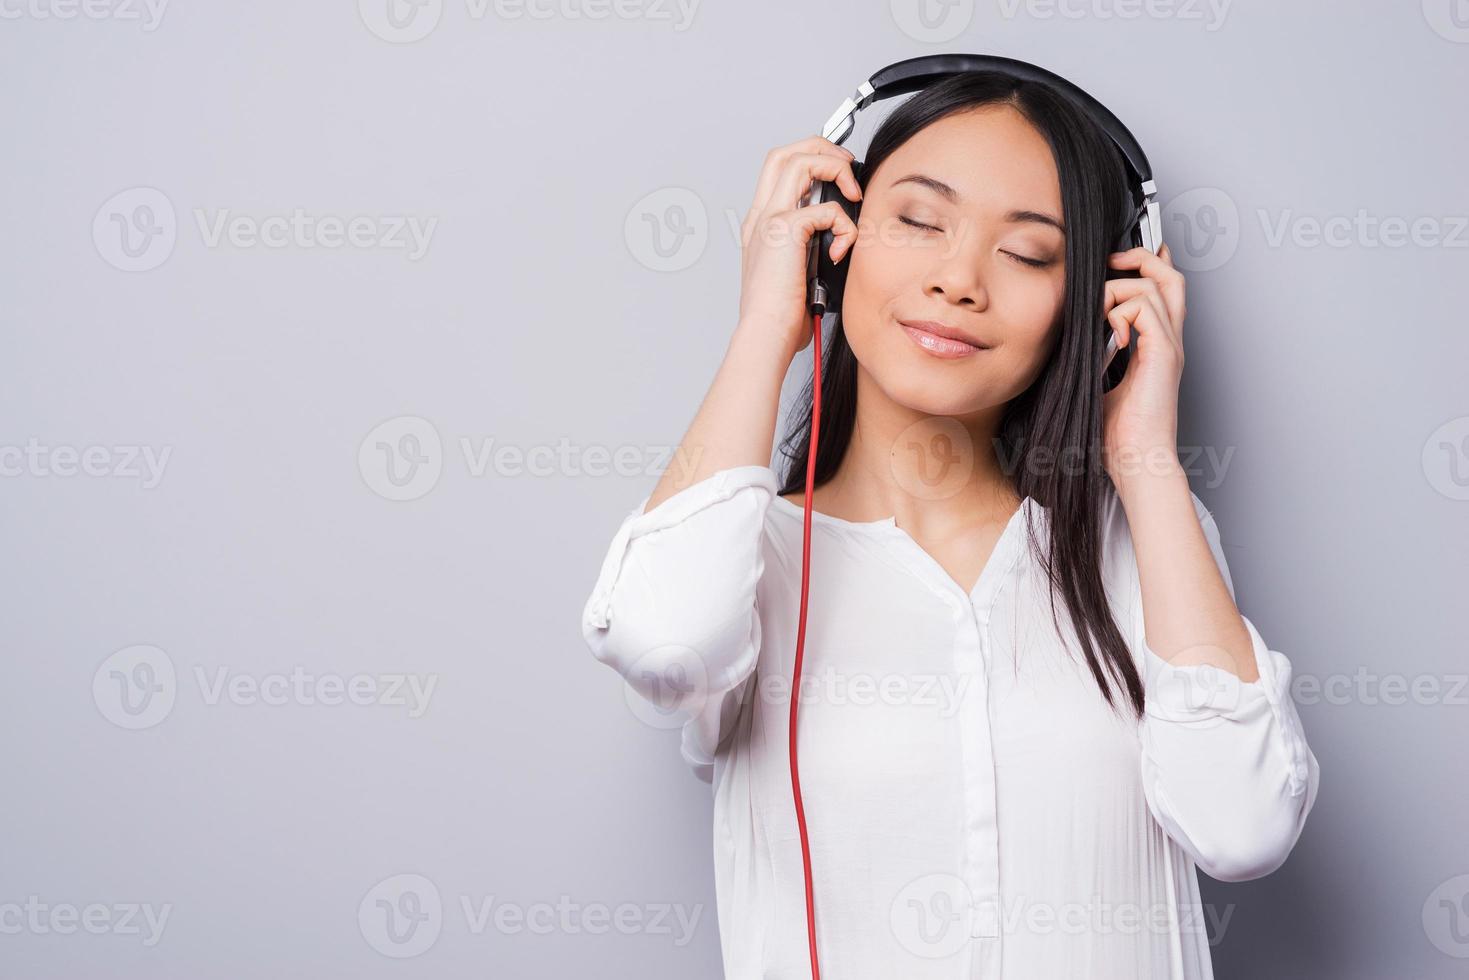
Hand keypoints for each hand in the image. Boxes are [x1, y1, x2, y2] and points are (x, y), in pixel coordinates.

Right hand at [736, 135, 861, 355]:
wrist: (765, 335)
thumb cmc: (780, 318)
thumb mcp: (796, 276)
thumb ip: (809, 253)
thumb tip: (838, 246)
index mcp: (761, 225)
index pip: (779, 169)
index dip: (810, 159)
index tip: (838, 175)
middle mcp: (761, 216)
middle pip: (786, 152)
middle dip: (822, 149)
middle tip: (849, 169)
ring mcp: (770, 220)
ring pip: (801, 160)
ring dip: (835, 169)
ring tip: (853, 197)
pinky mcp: (784, 230)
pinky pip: (827, 209)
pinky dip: (845, 226)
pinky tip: (840, 251)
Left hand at [1101, 242, 1186, 486]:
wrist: (1136, 463)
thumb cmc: (1116, 437)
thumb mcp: (1094, 384)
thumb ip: (1090, 357)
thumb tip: (1065, 338)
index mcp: (1154, 347)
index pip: (1162, 292)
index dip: (1147, 266)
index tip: (1116, 260)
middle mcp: (1167, 341)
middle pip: (1171, 277)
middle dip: (1142, 257)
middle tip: (1112, 259)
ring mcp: (1169, 346)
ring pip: (1156, 285)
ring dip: (1119, 289)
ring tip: (1100, 313)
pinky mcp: (1164, 355)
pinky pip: (1146, 308)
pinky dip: (1122, 312)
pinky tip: (1111, 339)